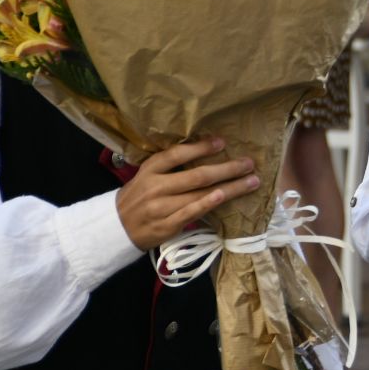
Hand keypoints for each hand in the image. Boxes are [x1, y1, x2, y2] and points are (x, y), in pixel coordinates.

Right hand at [115, 137, 259, 250]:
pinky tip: (223, 196)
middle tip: (249, 164)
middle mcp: (156, 187)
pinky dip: (208, 204)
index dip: (200, 147)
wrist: (117, 227)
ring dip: (230, 188)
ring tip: (251, 181)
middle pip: (197, 175)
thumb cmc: (139, 197)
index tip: (222, 142)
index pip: (177, 154)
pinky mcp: (167, 225)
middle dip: (227, 169)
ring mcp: (161, 207)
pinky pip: (192, 213)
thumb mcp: (147, 176)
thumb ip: (170, 166)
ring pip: (200, 194)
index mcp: (150, 170)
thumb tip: (206, 152)